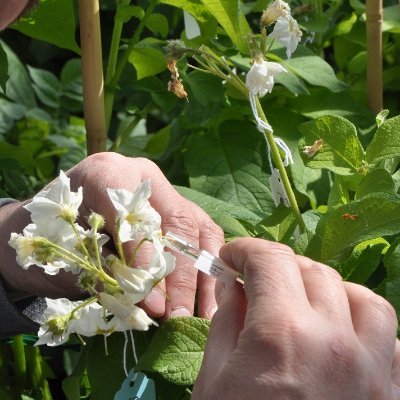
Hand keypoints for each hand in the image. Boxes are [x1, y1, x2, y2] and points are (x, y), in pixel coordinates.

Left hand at [1, 152, 223, 318]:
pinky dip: (207, 266)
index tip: (152, 300)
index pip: (136, 215)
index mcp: (107, 174)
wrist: (44, 229)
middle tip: (178, 316)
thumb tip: (157, 303)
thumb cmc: (50, 243)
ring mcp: (163, 191)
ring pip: (198, 228)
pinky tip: (210, 296)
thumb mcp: (71, 256)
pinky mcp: (176, 209)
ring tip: (204, 312)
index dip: (146, 258)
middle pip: (177, 222)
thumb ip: (111, 273)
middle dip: (180, 275)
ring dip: (203, 274)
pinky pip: (203, 234)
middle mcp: (142, 176)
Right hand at [192, 238, 399, 399]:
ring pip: (362, 297)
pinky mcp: (392, 395)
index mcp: (282, 335)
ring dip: (329, 288)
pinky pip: (390, 339)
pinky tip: (340, 335)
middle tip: (257, 280)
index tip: (230, 256)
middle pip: (313, 271)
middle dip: (278, 267)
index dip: (245, 250)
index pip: (270, 260)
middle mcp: (336, 342)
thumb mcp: (214, 378)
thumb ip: (226, 319)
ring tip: (303, 300)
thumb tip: (234, 283)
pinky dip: (364, 323)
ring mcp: (374, 371)